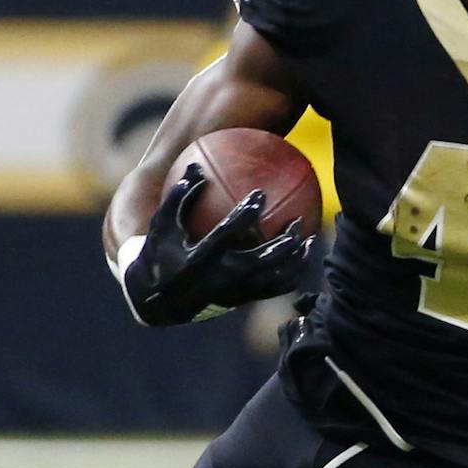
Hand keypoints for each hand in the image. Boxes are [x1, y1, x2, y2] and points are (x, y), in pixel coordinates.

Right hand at [124, 164, 309, 325]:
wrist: (158, 300)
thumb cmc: (160, 252)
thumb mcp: (163, 224)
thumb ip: (179, 196)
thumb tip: (196, 166)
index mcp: (198, 259)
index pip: (226, 235)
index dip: (245, 215)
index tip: (260, 194)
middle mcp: (218, 279)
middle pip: (259, 262)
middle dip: (282, 244)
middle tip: (297, 222)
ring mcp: (232, 293)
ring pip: (271, 280)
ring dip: (294, 261)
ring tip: (310, 241)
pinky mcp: (240, 301)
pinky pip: (272, 291)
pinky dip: (291, 276)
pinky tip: (302, 259)